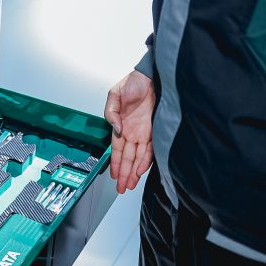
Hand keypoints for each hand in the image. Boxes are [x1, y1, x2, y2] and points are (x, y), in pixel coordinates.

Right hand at [104, 70, 155, 193]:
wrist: (150, 76)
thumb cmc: (132, 83)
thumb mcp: (114, 95)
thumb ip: (111, 113)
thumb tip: (116, 129)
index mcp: (120, 125)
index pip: (116, 150)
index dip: (114, 164)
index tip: (113, 176)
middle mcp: (131, 132)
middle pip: (126, 157)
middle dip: (123, 174)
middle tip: (121, 189)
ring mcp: (142, 132)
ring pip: (137, 157)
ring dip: (133, 172)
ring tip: (130, 185)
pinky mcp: (153, 130)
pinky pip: (149, 149)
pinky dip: (145, 161)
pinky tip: (141, 171)